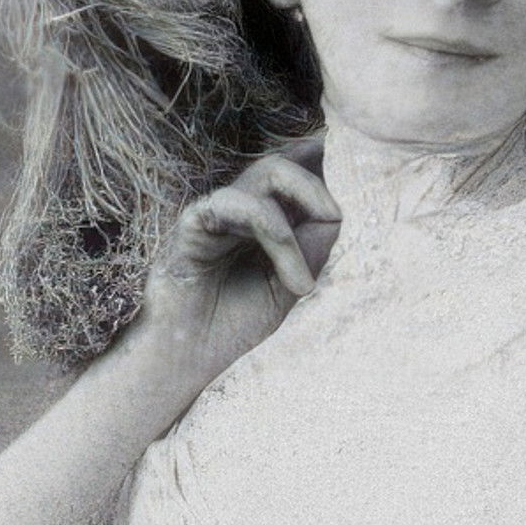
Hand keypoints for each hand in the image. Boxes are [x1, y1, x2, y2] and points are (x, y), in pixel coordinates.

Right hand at [139, 136, 340, 369]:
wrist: (187, 359)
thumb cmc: (231, 323)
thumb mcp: (288, 287)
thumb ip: (312, 249)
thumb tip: (334, 212)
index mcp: (258, 218)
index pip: (290, 174)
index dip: (317, 175)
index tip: (338, 203)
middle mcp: (236, 208)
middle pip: (278, 165)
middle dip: (313, 184)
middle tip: (333, 217)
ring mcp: (213, 211)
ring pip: (263, 176)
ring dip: (294, 232)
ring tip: (303, 285)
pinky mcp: (191, 223)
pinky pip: (235, 205)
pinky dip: (275, 235)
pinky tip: (291, 281)